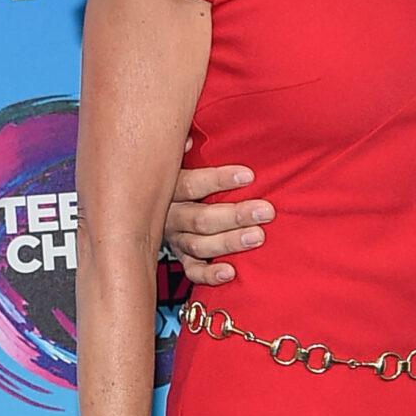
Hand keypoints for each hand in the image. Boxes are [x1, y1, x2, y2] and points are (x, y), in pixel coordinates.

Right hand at [164, 153, 274, 287]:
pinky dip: (210, 275)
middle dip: (235, 215)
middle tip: (266, 211)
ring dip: (229, 242)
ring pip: (199, 244)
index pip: (190, 184)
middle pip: (200, 218)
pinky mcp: (182, 258)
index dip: (219, 180)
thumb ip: (182, 148)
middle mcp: (170, 216)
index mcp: (168, 188)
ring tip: (258, 236)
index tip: (249, 176)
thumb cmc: (182, 173)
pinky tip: (231, 272)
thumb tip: (187, 140)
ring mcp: (176, 239)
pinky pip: (193, 272)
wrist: (148, 205)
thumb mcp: (179, 157)